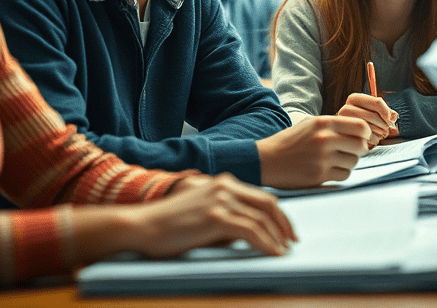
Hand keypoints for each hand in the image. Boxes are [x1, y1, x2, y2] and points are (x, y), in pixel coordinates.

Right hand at [124, 173, 295, 256]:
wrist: (143, 225)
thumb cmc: (170, 224)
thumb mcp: (204, 213)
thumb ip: (227, 217)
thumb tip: (249, 234)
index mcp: (224, 182)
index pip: (262, 197)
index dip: (279, 214)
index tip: (287, 230)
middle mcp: (226, 186)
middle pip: (268, 204)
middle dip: (284, 223)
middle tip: (293, 240)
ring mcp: (222, 199)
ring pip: (262, 218)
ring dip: (277, 236)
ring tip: (284, 250)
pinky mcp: (217, 216)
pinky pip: (251, 230)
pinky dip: (266, 243)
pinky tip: (273, 252)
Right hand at [256, 116, 370, 188]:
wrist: (266, 160)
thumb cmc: (290, 141)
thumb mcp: (309, 124)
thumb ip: (333, 124)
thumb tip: (360, 129)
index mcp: (324, 123)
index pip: (360, 126)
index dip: (365, 133)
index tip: (362, 138)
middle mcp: (325, 139)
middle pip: (360, 145)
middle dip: (360, 149)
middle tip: (351, 151)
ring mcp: (322, 158)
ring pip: (354, 162)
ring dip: (349, 162)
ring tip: (337, 160)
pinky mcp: (319, 175)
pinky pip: (344, 175)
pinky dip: (341, 173)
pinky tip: (330, 170)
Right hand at [338, 93, 397, 146]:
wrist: (348, 138)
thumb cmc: (365, 124)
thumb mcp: (375, 114)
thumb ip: (385, 112)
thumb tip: (393, 116)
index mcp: (354, 99)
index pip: (376, 102)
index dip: (386, 111)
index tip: (390, 119)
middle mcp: (345, 109)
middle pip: (372, 115)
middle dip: (383, 124)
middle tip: (387, 129)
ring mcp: (341, 123)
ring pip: (367, 128)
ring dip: (379, 133)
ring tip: (381, 134)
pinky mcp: (343, 137)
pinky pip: (363, 140)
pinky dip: (373, 141)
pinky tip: (373, 140)